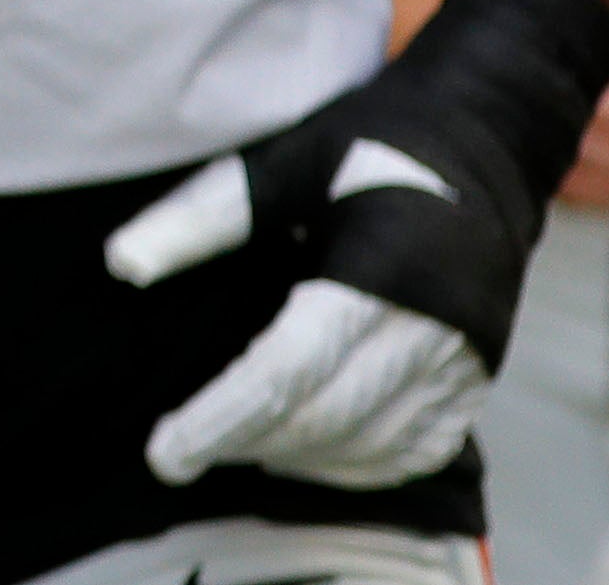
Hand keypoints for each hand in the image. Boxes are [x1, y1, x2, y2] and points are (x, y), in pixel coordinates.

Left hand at [104, 0, 608, 489]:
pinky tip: (307, 453)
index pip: (287, 370)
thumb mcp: (283, 161)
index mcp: (378, 268)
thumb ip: (205, 216)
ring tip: (233, 446)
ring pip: (373, 444)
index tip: (166, 452)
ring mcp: (465, 357)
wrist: (486, 143)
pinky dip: (360, 464)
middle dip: (247, 444)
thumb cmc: (369, 144)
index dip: (222, 418)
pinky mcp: (479, 374)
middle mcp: (431, 325)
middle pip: (327, 417)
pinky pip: (421, 447)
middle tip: (180, 452)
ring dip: (298, 459)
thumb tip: (122, 263)